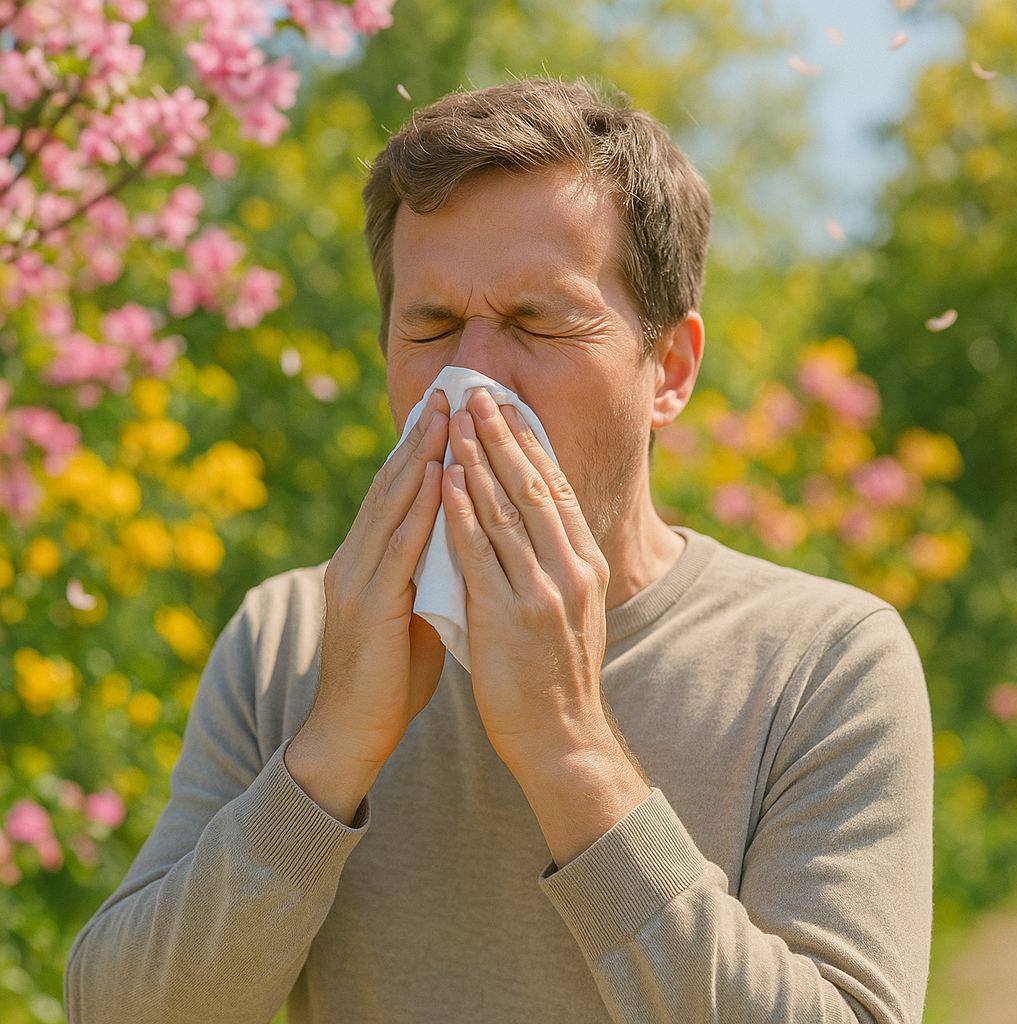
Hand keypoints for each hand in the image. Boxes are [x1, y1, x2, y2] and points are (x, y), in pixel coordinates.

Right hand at [285, 390, 449, 823]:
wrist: (351, 732)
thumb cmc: (390, 675)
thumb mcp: (412, 613)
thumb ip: (427, 574)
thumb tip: (461, 543)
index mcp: (367, 561)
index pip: (397, 493)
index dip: (421, 449)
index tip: (450, 412)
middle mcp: (355, 558)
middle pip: (391, 484)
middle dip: (422, 436)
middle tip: (450, 392)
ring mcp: (356, 577)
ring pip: (391, 504)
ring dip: (420, 456)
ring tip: (445, 415)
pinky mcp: (366, 602)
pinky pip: (397, 545)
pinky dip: (416, 506)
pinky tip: (434, 475)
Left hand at [442, 389, 649, 864]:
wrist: (563, 736)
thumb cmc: (558, 674)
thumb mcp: (572, 608)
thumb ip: (556, 564)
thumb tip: (534, 523)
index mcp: (586, 564)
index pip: (556, 488)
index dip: (530, 443)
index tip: (507, 407)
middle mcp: (572, 569)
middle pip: (534, 485)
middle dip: (503, 434)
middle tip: (479, 392)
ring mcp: (543, 591)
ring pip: (507, 508)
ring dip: (478, 458)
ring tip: (455, 419)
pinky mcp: (510, 615)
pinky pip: (481, 551)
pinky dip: (464, 510)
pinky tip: (448, 478)